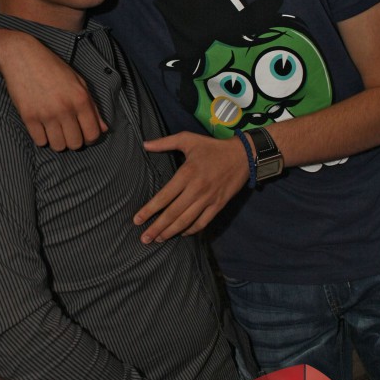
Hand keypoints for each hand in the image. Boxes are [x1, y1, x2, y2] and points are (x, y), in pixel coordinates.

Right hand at [0, 33, 106, 149]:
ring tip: (55, 129)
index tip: (84, 134)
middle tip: (68, 131)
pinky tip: (42, 126)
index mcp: (81, 99)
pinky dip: (42, 138)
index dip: (90, 138)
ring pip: (58, 146)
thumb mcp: (78, 82)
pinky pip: (40, 141)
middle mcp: (65, 108)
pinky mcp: (28, 117)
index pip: (93, 134)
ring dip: (58, 141)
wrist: (22, 56)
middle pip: (75, 144)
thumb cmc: (52, 67)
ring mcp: (46, 114)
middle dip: (73, 140)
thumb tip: (104, 129)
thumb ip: (93, 107)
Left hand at [134, 133, 248, 242]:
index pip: (164, 197)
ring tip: (158, 240)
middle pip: (173, 213)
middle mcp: (196, 189)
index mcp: (186, 174)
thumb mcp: (188, 139)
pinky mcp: (218, 205)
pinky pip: (203, 222)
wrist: (243, 155)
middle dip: (157, 227)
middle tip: (144, 238)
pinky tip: (181, 233)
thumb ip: (165, 142)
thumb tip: (145, 144)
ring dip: (171, 232)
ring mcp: (208, 199)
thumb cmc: (212, 147)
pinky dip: (191, 230)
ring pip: (186, 221)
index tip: (137, 220)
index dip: (149, 210)